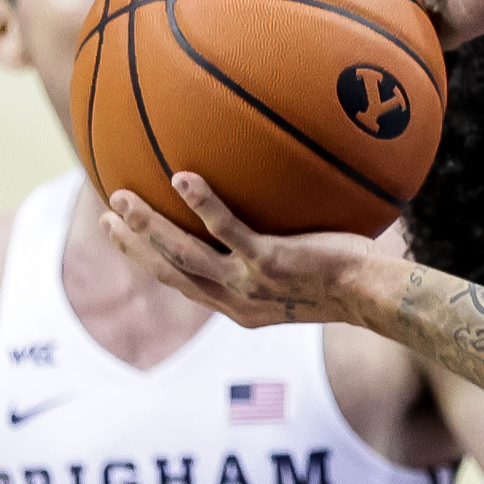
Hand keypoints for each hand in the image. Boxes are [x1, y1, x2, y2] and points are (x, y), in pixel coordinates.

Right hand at [101, 177, 395, 333]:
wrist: (377, 295)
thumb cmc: (351, 280)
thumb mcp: (304, 276)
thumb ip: (277, 256)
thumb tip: (274, 220)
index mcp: (237, 306)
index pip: (182, 283)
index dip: (148, 260)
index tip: (123, 236)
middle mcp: (235, 300)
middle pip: (168, 271)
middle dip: (133, 246)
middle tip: (106, 215)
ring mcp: (250, 282)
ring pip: (182, 254)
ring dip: (147, 227)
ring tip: (122, 196)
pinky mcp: (271, 261)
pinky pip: (227, 229)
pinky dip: (202, 204)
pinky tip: (184, 177)